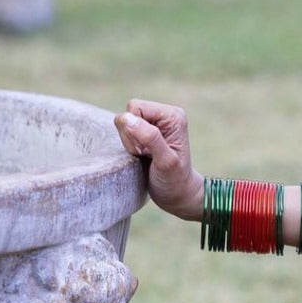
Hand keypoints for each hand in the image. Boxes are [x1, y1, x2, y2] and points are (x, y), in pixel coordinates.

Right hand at [114, 99, 203, 219]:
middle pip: (128, 114)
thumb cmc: (175, 180)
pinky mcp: (146, 131)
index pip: (135, 108)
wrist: (178, 194)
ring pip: (124, 123)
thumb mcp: (165, 161)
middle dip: (130, 136)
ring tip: (145, 156)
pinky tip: (142, 156)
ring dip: (129, 142)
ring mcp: (155, 122)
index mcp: (172, 115)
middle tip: (145, 154)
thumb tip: (127, 118)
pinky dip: (129, 145)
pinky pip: (124, 131)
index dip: (133, 130)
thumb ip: (150, 138)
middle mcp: (165, 115)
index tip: (147, 150)